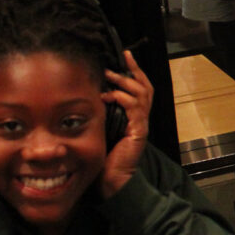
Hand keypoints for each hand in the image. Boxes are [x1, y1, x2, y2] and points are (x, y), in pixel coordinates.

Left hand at [99, 50, 152, 198]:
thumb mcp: (101, 126)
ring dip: (125, 83)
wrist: (111, 179)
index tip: (125, 55)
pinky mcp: (138, 133)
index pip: (140, 88)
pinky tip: (110, 97)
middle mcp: (141, 118)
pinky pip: (135, 110)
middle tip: (116, 64)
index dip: (135, 70)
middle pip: (146, 87)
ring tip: (110, 78)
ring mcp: (141, 125)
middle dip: (132, 72)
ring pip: (142, 95)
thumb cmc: (103, 156)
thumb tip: (88, 91)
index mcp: (134, 116)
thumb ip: (101, 110)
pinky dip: (123, 99)